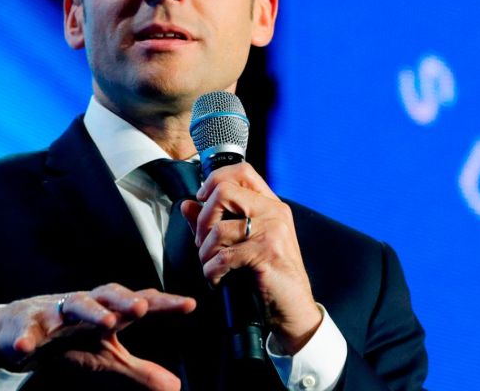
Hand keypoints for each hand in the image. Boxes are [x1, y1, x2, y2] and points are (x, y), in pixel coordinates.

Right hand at [0, 283, 195, 389]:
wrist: (18, 330)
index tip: (190, 304)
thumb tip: (175, 386)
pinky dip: (26, 338)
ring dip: (91, 312)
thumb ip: (139, 370)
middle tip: (142, 307)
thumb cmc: (70, 339)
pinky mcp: (26, 326)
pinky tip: (26, 347)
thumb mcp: (107, 356)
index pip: (141, 302)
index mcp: (108, 311)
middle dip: (126, 301)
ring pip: (74, 306)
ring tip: (106, 322)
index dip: (165, 303)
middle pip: (109, 296)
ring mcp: (56, 313)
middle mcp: (86, 305)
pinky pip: (27, 331)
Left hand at [182, 164, 322, 353]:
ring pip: (218, 228)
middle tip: (204, 243)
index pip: (241, 171)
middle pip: (223, 191)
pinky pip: (223, 256)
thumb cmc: (268, 276)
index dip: (214, 181)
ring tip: (212, 267)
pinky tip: (218, 280)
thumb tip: (187, 205)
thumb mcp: (241, 244)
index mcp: (270, 205)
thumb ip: (214, 223)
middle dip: (203, 220)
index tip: (202, 201)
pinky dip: (212, 272)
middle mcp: (273, 212)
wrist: (292, 308)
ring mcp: (272, 231)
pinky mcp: (266, 253)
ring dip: (205, 253)